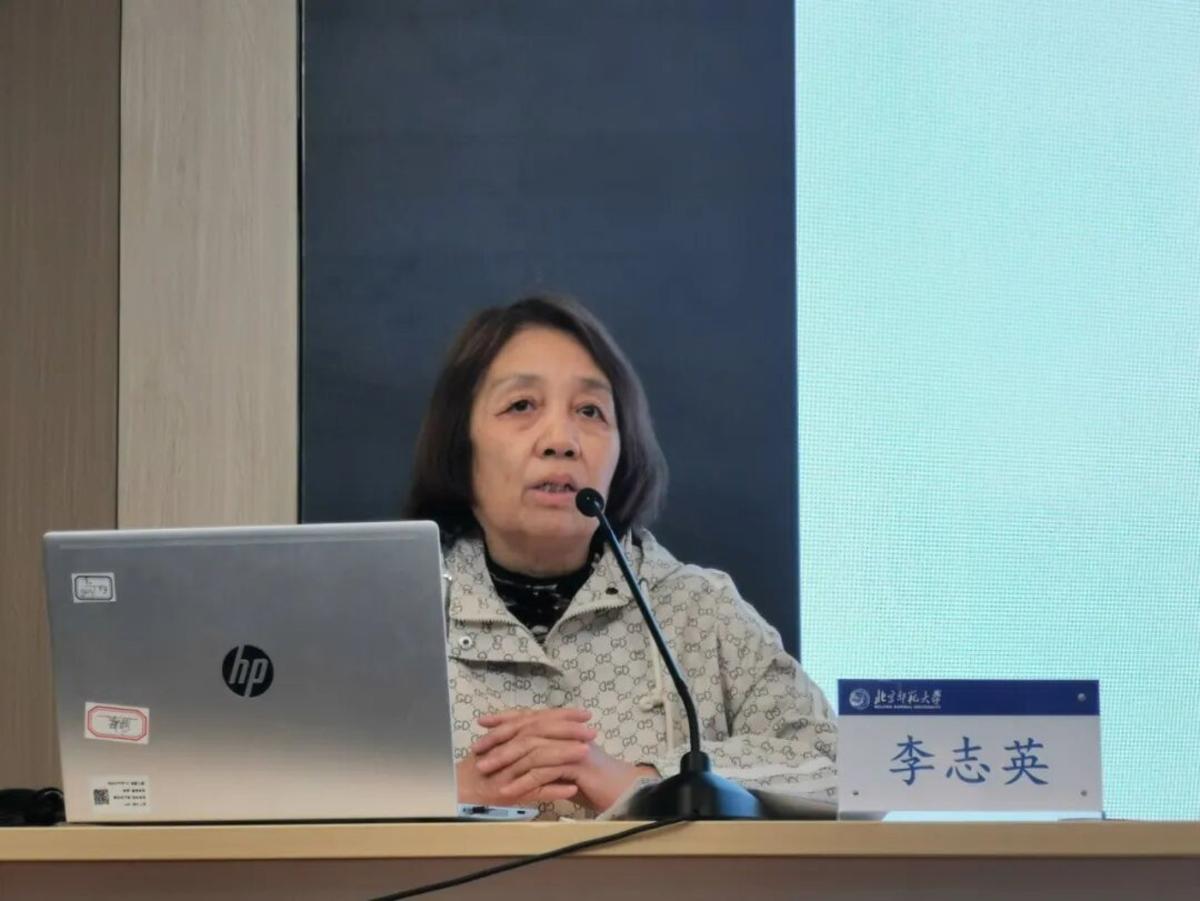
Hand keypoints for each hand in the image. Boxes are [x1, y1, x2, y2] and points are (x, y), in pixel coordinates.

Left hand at [473, 707, 659, 812]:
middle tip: (478, 751)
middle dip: (499, 739)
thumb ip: (545, 757)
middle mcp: (567, 732)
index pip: (530, 717)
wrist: (621, 790)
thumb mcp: (563, 765)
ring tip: (486, 772)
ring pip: (532, 749)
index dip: (505, 718)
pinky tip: (508, 791)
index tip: (482, 722)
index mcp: (563, 728)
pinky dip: (523, 782)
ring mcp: (572, 746)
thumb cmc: (592, 780)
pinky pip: (544, 772)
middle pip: (527, 730)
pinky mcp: (577, 765)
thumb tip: (518, 756)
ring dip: (506, 761)